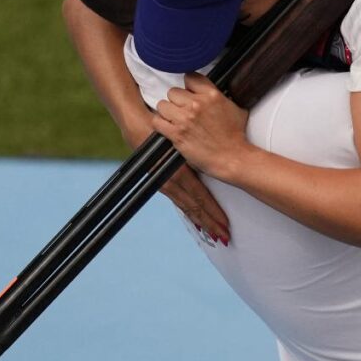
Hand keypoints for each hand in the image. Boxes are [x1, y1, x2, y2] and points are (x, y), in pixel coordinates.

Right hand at [121, 109, 231, 244]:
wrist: (136, 124)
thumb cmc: (160, 129)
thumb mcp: (179, 143)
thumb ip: (193, 157)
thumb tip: (211, 167)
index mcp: (178, 173)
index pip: (199, 199)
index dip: (212, 214)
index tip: (224, 225)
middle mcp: (171, 182)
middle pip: (195, 207)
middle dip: (210, 223)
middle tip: (224, 235)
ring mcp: (165, 185)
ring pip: (187, 207)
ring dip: (201, 220)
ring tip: (214, 232)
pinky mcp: (161, 183)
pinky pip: (179, 201)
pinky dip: (189, 211)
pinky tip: (196, 217)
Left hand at [152, 73, 250, 181]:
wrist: (232, 157)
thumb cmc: (235, 135)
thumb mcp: (234, 107)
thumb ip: (220, 96)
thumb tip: (211, 91)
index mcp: (211, 95)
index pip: (190, 77)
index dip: (188, 86)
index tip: (189, 93)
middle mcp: (197, 104)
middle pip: (173, 92)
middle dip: (177, 101)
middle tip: (183, 111)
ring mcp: (185, 119)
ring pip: (162, 105)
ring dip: (167, 112)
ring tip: (174, 119)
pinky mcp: (177, 134)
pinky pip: (157, 121)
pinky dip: (161, 124)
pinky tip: (168, 128)